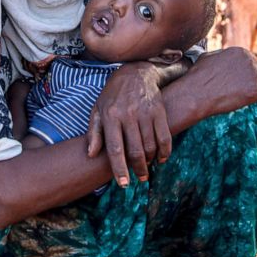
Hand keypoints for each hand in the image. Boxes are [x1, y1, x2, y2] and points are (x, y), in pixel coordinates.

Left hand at [86, 62, 170, 186]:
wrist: (136, 73)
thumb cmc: (113, 96)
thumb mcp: (97, 110)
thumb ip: (94, 132)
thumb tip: (91, 154)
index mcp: (110, 117)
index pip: (114, 148)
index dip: (119, 168)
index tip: (123, 184)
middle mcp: (128, 115)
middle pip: (135, 150)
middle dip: (138, 170)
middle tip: (140, 179)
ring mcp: (145, 112)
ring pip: (150, 146)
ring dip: (150, 161)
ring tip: (147, 167)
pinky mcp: (159, 111)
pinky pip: (164, 137)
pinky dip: (164, 152)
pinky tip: (160, 158)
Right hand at [182, 47, 256, 119]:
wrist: (197, 94)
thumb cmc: (198, 77)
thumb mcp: (207, 58)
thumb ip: (218, 55)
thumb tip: (219, 55)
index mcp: (240, 52)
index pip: (252, 60)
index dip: (250, 70)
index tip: (247, 78)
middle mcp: (250, 61)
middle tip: (253, 87)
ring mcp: (255, 76)